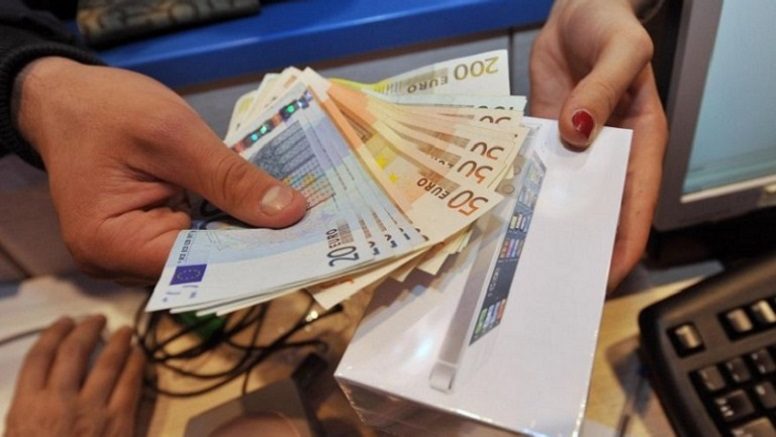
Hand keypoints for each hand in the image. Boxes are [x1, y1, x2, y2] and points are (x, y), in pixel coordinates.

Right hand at [5, 315, 144, 436]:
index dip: (52, 334)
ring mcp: (93, 410)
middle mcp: (60, 402)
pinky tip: (138, 355)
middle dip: (87, 329)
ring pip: (108, 363)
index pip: (39, 358)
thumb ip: (28, 411)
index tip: (63, 322)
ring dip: (118, 342)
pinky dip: (136, 364)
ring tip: (125, 330)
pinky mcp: (120, 422)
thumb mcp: (19, 434)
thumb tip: (40, 390)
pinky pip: (130, 384)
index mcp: (28, 407)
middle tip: (97, 319)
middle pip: (74, 352)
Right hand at [14, 57, 307, 281]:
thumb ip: (231, 179)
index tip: (305, 246)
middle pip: (202, 267)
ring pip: (202, 255)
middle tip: (314, 233)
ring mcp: (131, 253)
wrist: (65, 97)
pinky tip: (262, 211)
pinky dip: (225, 224)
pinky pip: (194, 238)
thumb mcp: (175, 136)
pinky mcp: (145, 236)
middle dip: (254, 248)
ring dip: (243, 236)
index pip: (197, 269)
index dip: (252, 258)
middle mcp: (117, 263)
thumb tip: (290, 213)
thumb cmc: (107, 110)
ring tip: (297, 223)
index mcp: (111, 245)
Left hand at [530, 0, 667, 288]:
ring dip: (546, 225)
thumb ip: (603, 89)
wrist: (576, 11)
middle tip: (549, 282)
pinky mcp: (545, 139)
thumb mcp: (622, 51)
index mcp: (640, 143)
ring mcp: (573, 150)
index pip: (635, 205)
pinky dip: (523, 192)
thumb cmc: (610, 27)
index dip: (622, 246)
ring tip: (519, 260)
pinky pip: (536, 170)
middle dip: (579, 247)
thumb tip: (577, 132)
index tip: (601, 279)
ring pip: (563, 198)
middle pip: (597, 213)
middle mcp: (606, 156)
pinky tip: (502, 214)